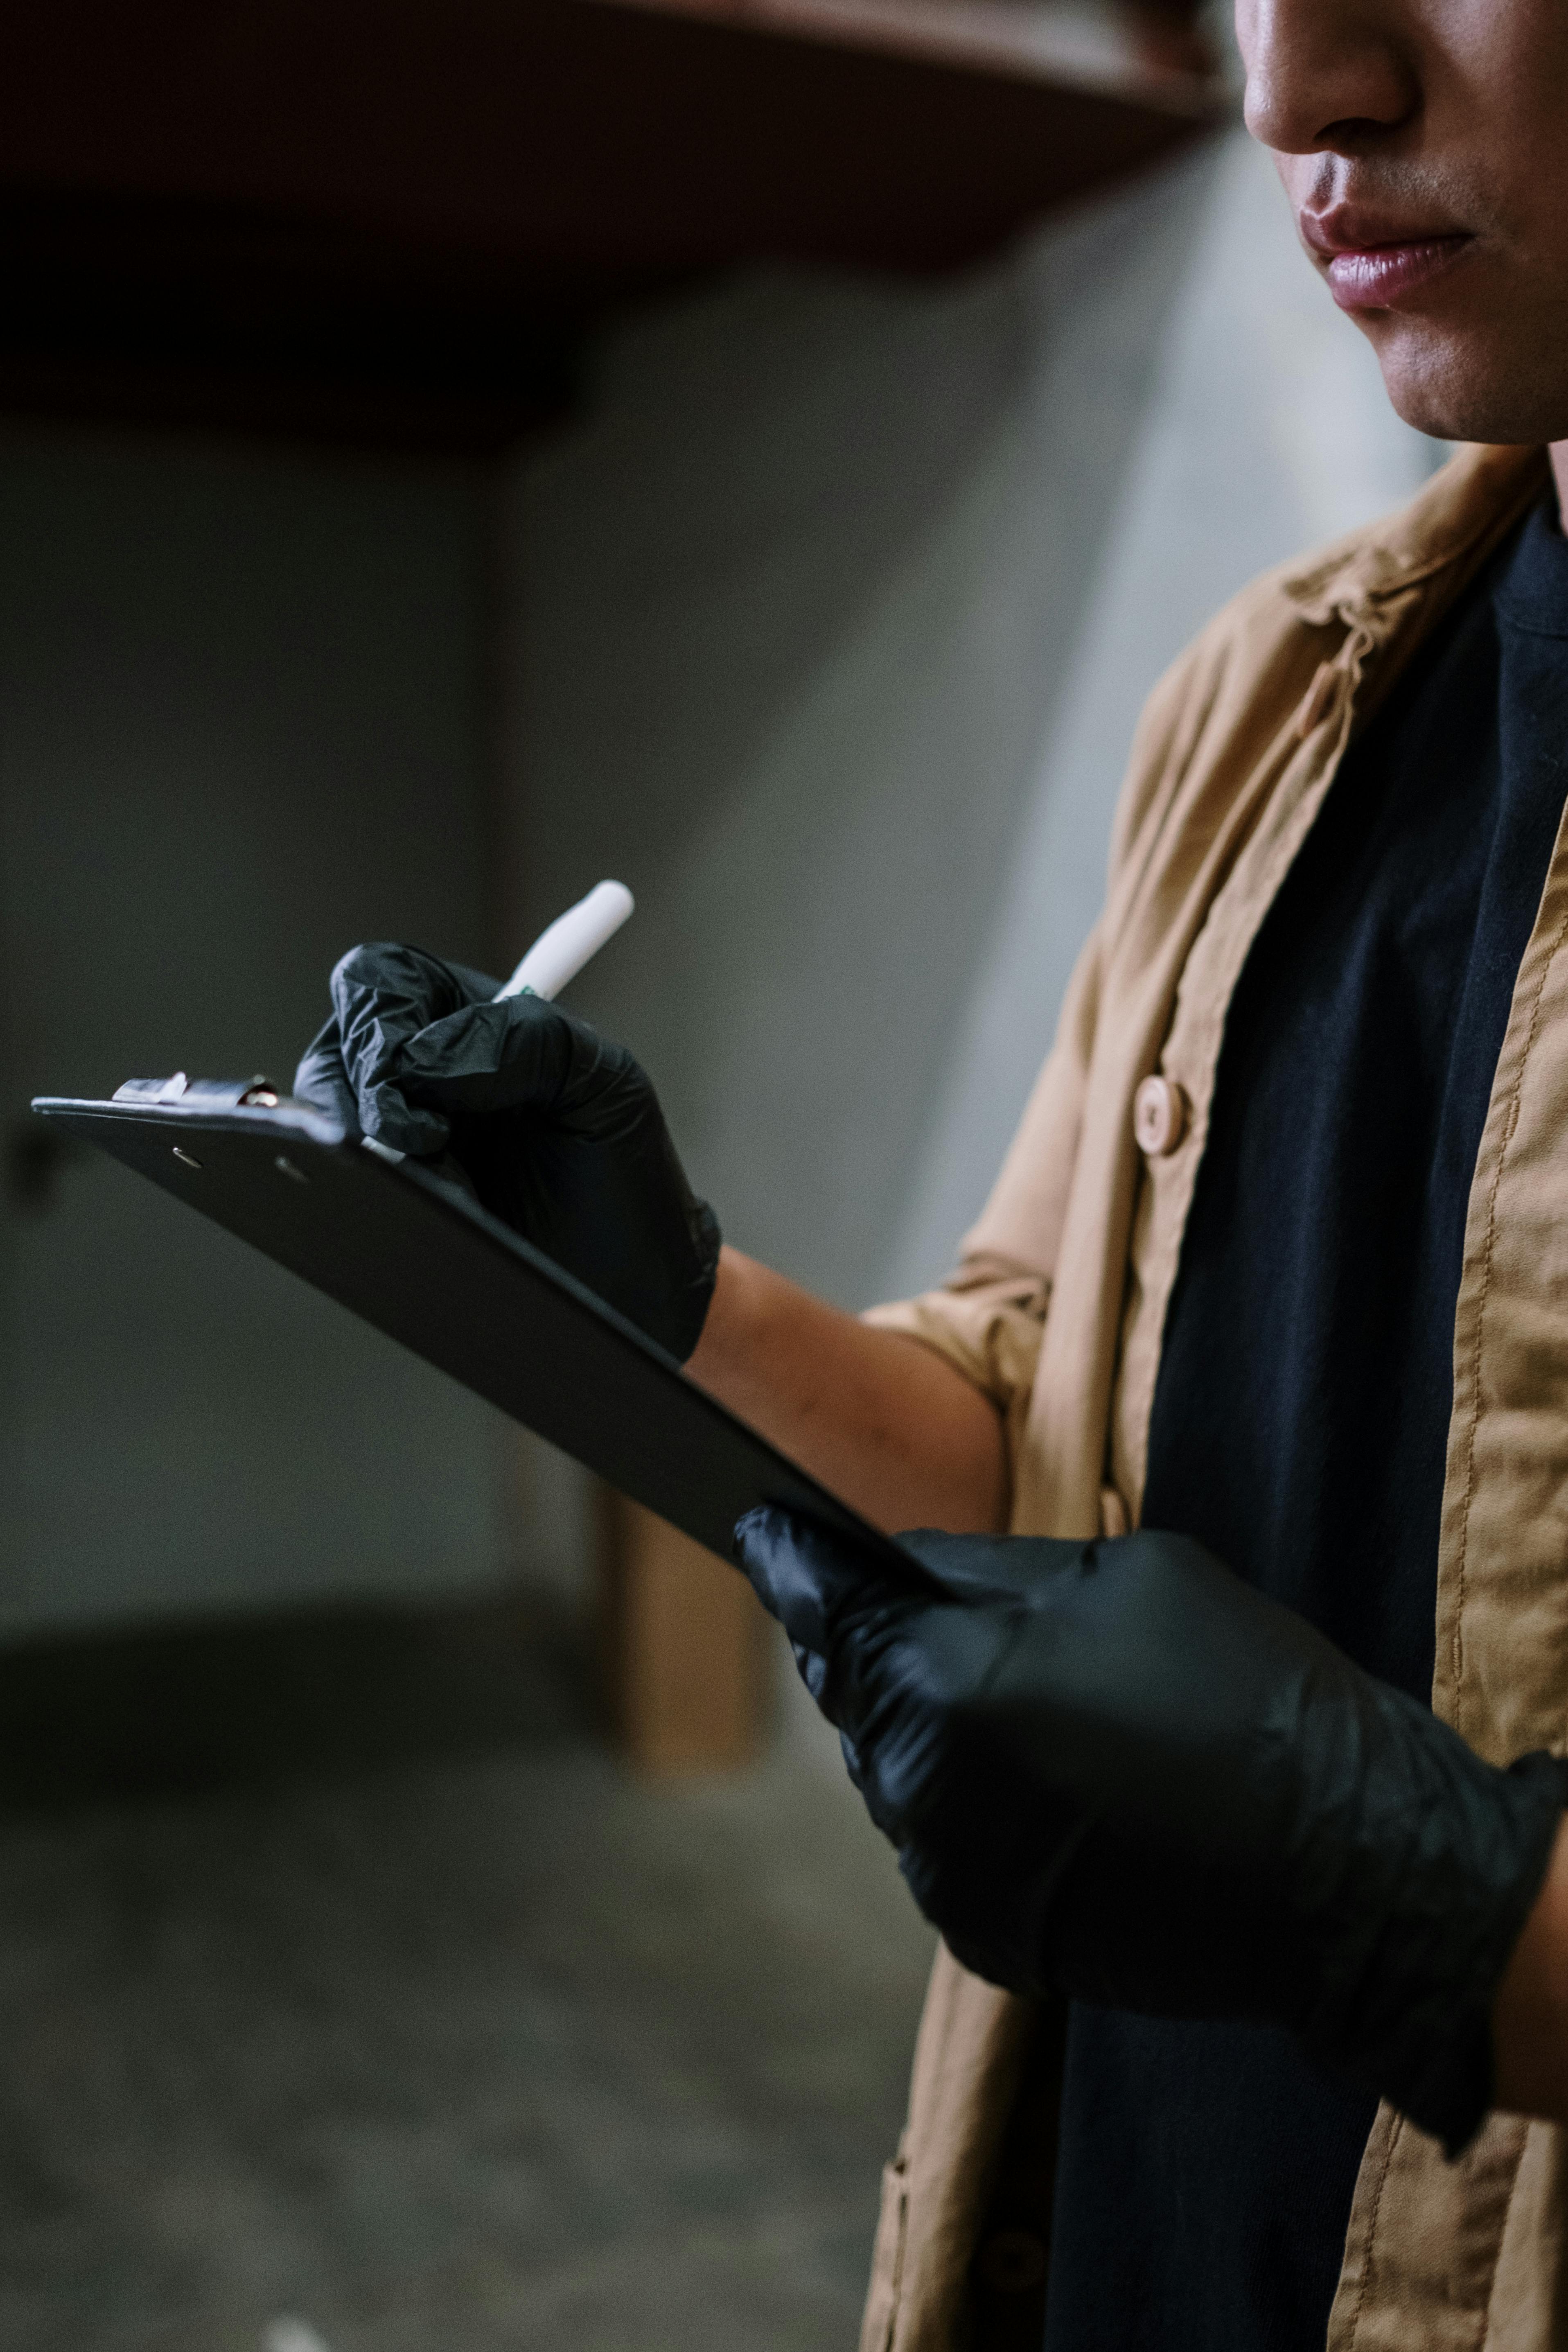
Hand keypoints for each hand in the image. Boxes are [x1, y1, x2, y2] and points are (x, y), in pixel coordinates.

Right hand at [295, 941, 720, 1360]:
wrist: (629, 1290)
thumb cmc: (627, 1181)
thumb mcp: (608, 1085)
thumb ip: (531, 1039)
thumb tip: (425, 1056)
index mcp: (473, 1023)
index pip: (386, 979)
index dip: (377, 1019)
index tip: (407, 1079)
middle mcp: (426, 1074)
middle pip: (337, 1049)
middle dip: (364, 1092)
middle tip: (417, 1141)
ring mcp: (401, 1140)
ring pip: (330, 1123)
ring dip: (377, 1152)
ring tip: (452, 1189)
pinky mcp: (389, 1204)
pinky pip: (343, 1190)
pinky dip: (378, 1199)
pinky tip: (439, 1214)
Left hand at [733, 1510, 1567, 2152]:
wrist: (1347, 1864)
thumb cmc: (1246, 1693)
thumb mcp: (1122, 1573)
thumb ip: (988, 1574)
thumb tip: (906, 1568)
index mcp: (948, 1679)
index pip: (827, 1611)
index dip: (791, 1565)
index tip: (759, 1533)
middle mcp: (925, 1785)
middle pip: (860, 1695)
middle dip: (889, 1653)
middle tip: (960, 1625)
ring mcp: (952, 1873)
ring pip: (901, 1773)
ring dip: (941, 1735)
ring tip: (1047, 1715)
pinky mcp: (990, 1937)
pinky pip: (948, 1845)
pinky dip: (980, 1808)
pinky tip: (1067, 1790)